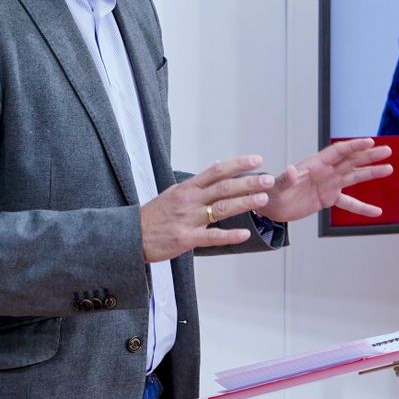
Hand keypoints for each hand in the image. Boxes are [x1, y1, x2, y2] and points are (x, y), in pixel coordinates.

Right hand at [140, 155, 274, 262]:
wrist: (131, 236)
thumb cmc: (155, 215)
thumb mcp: (173, 192)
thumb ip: (197, 182)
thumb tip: (217, 166)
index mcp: (188, 188)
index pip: (216, 171)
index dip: (238, 164)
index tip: (257, 160)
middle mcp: (190, 201)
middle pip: (223, 188)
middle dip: (247, 182)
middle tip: (268, 179)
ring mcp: (188, 220)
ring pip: (221, 209)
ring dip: (244, 203)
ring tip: (262, 199)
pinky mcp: (186, 239)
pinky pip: (211, 237)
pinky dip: (229, 235)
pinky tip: (245, 234)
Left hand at [256, 138, 392, 222]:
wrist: (272, 207)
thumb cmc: (272, 192)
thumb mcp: (277, 186)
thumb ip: (286, 179)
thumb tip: (291, 171)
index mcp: (315, 164)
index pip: (338, 152)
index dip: (353, 146)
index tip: (369, 142)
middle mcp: (325, 171)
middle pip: (351, 161)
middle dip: (369, 155)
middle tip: (387, 150)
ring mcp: (329, 184)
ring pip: (354, 177)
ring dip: (371, 173)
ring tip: (389, 168)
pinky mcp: (329, 198)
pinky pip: (349, 203)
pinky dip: (363, 207)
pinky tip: (377, 212)